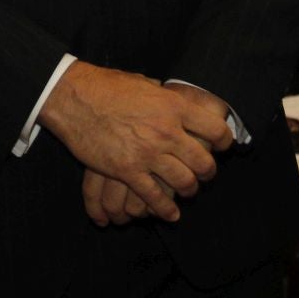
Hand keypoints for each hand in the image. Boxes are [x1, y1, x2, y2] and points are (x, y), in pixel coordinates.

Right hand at [39, 62, 231, 223]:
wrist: (75, 98)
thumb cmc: (106, 86)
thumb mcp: (143, 83)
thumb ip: (161, 95)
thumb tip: (169, 96)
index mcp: (173, 106)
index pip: (214, 129)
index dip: (224, 140)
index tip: (223, 146)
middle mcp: (166, 131)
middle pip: (203, 162)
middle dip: (208, 171)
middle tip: (206, 174)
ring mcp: (148, 153)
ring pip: (183, 182)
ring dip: (189, 190)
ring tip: (188, 191)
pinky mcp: (127, 171)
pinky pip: (154, 197)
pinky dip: (165, 209)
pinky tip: (170, 214)